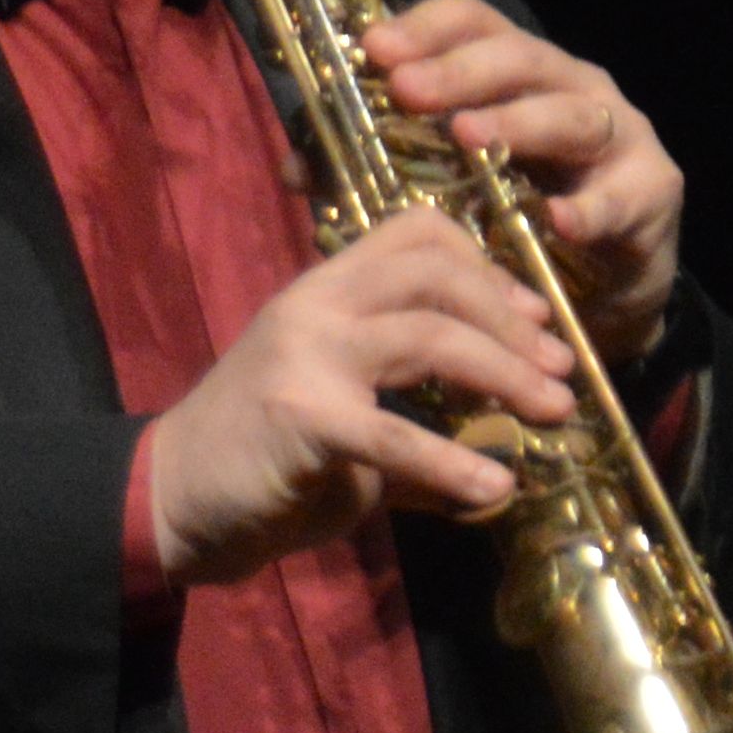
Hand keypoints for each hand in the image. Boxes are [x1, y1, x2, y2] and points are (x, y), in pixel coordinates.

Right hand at [140, 209, 577, 586]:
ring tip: (552, 414)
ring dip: (504, 373)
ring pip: (427, 336)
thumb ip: (418, 425)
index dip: (488, 265)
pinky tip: (495, 489)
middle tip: (560, 371)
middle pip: (435, 276)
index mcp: (325, 291)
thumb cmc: (262, 460)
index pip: (416, 233)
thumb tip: (503, 458)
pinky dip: (453, 464)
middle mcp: (316, 305)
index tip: (535, 319)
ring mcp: (304, 354)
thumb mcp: (345, 420)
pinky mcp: (300, 416)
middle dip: (512, 321)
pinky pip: (393, 434)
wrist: (171, 499)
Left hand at [364, 0, 681, 356]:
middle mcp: (568, 86)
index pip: (471, 22)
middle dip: (459, 71)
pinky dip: (592, 209)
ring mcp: (618, 134)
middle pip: (517, 58)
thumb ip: (370, 174)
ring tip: (470, 138)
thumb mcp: (441, 194)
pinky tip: (558, 222)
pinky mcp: (652, 190)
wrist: (592, 302)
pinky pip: (624, 195)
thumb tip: (291, 167)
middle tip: (407, 90)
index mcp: (513, 74)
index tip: (372, 50)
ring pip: (571, 114)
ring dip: (519, 124)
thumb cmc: (511, 229)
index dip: (423, 28)